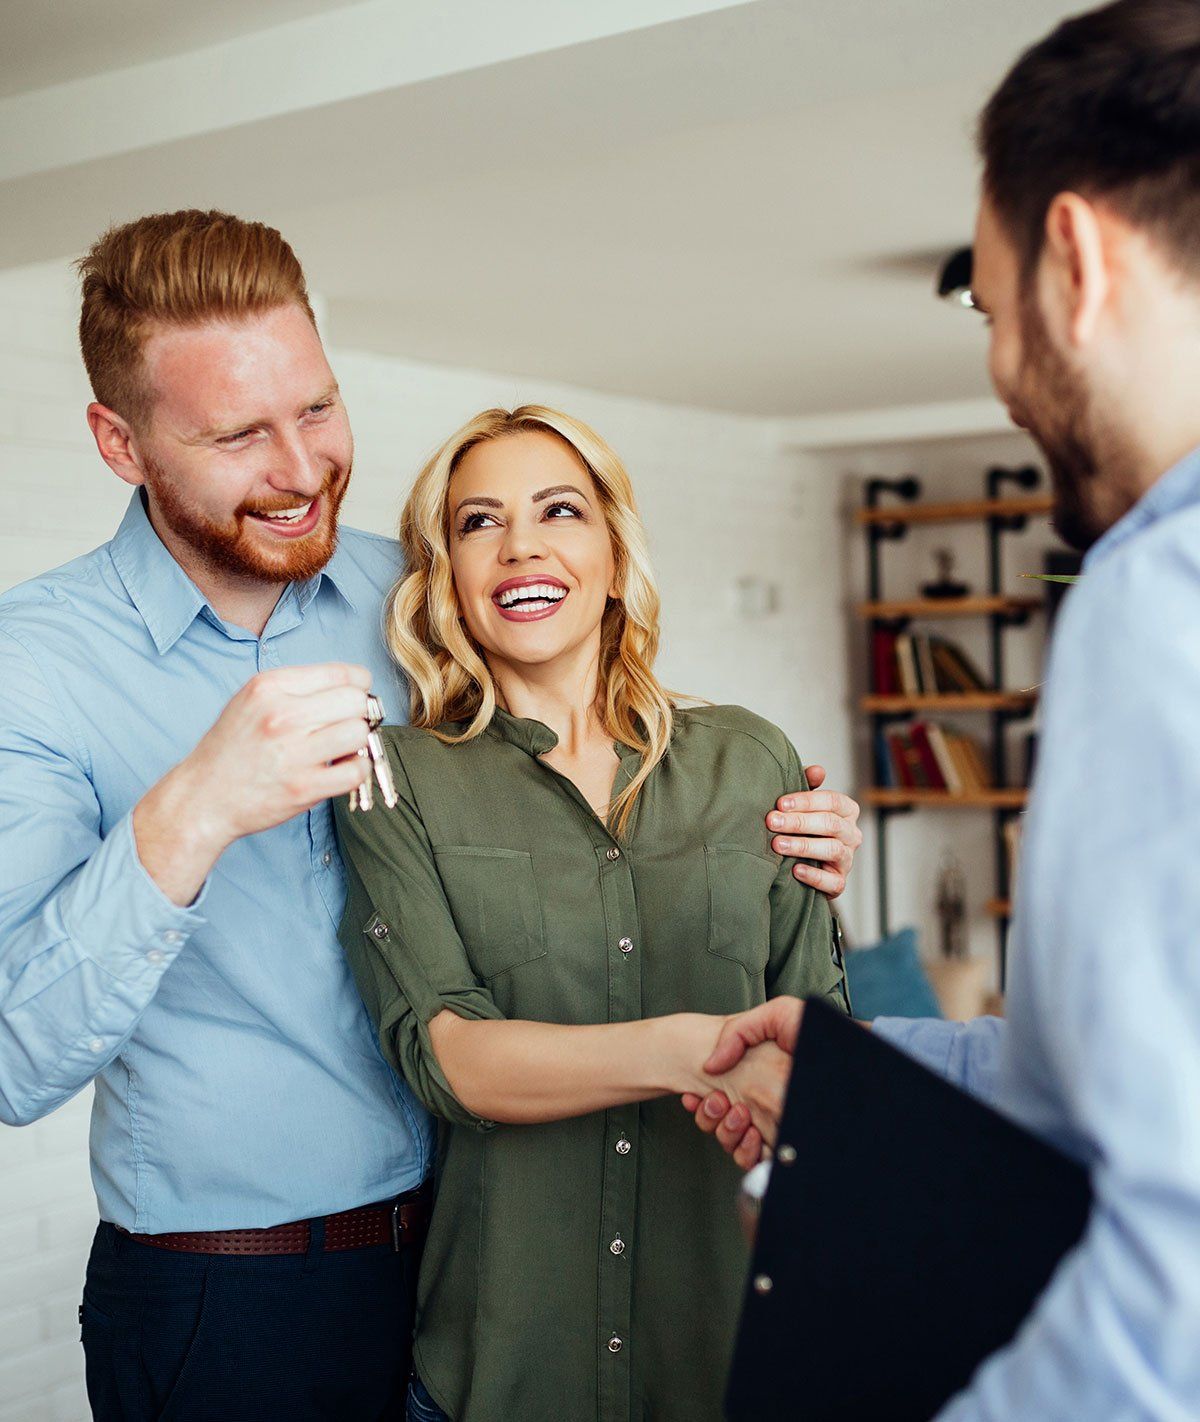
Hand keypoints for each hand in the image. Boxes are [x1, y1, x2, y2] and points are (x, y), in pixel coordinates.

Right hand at [134, 663, 372, 903]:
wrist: (203, 796)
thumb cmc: (233, 748)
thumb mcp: (252, 699)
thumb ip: (298, 688)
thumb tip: (354, 686)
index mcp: (270, 686)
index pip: (343, 673)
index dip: (357, 687)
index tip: (351, 699)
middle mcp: (281, 715)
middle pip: (356, 701)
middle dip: (358, 713)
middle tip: (344, 726)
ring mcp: (292, 752)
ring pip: (359, 732)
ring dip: (358, 742)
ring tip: (341, 749)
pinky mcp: (303, 787)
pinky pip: (356, 770)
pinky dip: (356, 770)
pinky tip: (339, 769)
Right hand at [682, 999, 804, 1165]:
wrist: (844, 1048)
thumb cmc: (813, 1030)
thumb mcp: (773, 1017)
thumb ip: (737, 1034)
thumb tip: (711, 1065)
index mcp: (758, 1079)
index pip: (721, 1102)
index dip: (704, 1104)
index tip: (693, 1097)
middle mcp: (764, 1103)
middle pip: (724, 1126)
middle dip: (711, 1119)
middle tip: (718, 1103)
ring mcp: (775, 1124)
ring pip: (737, 1145)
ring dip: (727, 1133)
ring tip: (736, 1114)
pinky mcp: (787, 1141)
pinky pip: (758, 1160)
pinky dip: (747, 1153)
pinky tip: (750, 1134)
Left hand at [767, 765, 861, 897]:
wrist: (802, 862)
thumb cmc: (803, 826)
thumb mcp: (803, 804)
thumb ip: (808, 785)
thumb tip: (818, 770)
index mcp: (847, 811)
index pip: (832, 801)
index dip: (806, 800)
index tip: (780, 803)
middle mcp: (851, 834)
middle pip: (830, 824)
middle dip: (798, 822)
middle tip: (772, 822)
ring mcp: (848, 859)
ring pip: (832, 849)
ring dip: (802, 846)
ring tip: (777, 844)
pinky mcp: (840, 882)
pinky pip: (833, 881)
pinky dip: (814, 875)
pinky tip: (795, 870)